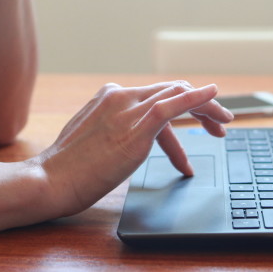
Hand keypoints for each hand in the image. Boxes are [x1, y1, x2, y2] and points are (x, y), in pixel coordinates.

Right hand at [34, 81, 233, 216]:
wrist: (50, 180)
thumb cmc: (67, 170)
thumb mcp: (92, 141)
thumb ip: (112, 132)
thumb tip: (130, 142)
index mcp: (108, 96)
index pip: (154, 96)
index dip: (180, 108)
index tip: (192, 129)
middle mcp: (120, 96)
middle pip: (171, 90)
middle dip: (200, 106)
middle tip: (218, 125)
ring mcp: (128, 110)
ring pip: (177, 94)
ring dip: (206, 108)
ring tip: (223, 124)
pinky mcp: (136, 127)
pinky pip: (173, 104)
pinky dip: (197, 98)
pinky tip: (213, 97)